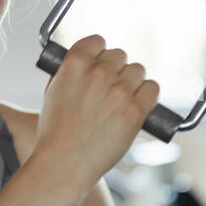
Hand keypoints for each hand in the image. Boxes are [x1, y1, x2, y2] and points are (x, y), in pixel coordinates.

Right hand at [35, 34, 159, 192]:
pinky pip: (152, 88)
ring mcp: (119, 91)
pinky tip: (136, 106)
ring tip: (121, 102)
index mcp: (74, 64)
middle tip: (109, 90)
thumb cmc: (56, 133)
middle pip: (120, 56)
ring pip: (138, 70)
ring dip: (132, 83)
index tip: (99, 65)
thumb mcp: (53, 92)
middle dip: (116, 71)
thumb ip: (71, 71)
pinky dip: (147, 96)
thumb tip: (90, 60)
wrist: (63, 164)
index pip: (97, 41)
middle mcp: (98, 73)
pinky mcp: (135, 110)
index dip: (99, 54)